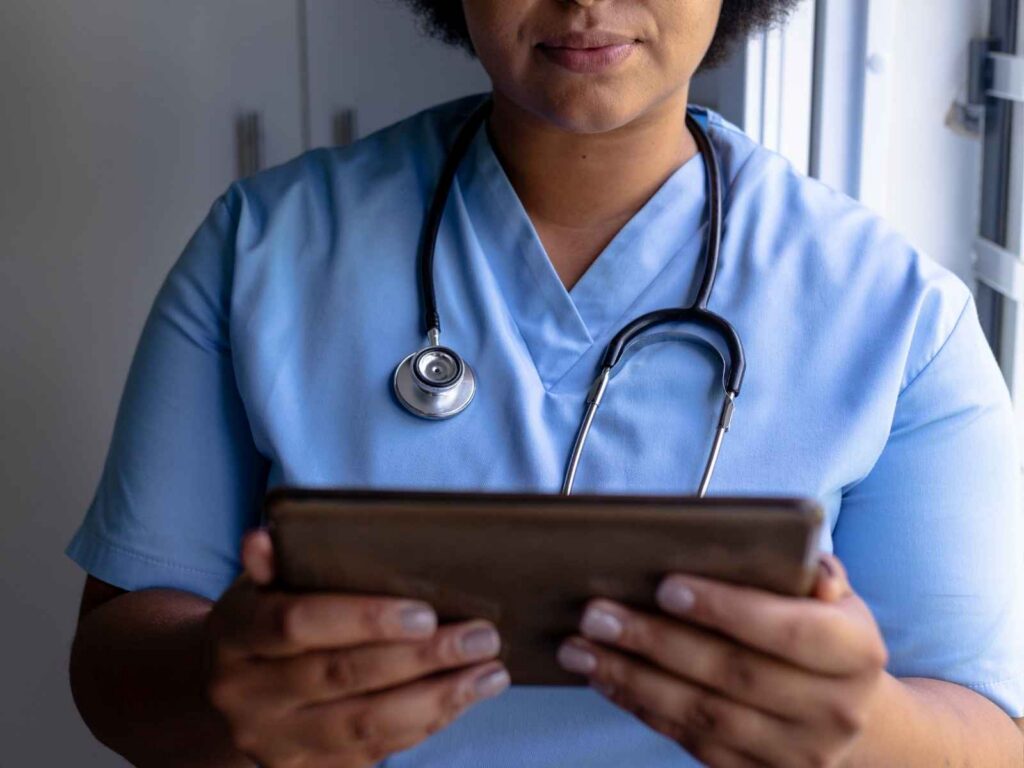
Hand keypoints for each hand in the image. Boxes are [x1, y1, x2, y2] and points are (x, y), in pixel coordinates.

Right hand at [205, 531, 509, 767]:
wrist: (233, 694)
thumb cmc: (266, 619)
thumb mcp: (263, 584)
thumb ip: (276, 563)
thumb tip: (262, 538)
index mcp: (235, 634)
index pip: (297, 623)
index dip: (363, 619)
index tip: (425, 613)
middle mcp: (246, 695)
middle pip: (341, 676)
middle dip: (421, 658)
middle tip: (481, 636)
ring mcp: (274, 741)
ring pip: (364, 724)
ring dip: (438, 698)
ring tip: (490, 671)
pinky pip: (373, 752)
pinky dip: (425, 724)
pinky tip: (463, 697)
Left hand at [557, 556, 887, 767]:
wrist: (851, 718)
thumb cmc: (824, 634)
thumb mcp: (835, 598)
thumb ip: (814, 574)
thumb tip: (803, 564)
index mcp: (857, 653)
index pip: (792, 631)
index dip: (728, 609)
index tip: (666, 586)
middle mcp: (833, 710)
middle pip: (734, 674)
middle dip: (656, 641)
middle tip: (597, 613)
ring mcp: (796, 752)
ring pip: (703, 714)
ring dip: (632, 678)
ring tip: (581, 646)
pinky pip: (690, 740)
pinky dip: (641, 706)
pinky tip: (604, 676)